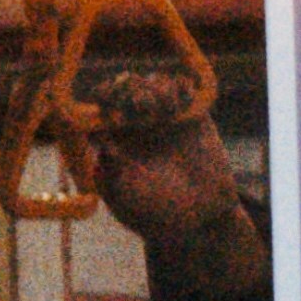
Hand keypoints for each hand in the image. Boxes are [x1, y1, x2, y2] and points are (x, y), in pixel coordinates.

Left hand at [89, 101, 262, 291]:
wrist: (201, 217)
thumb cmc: (156, 214)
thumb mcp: (126, 201)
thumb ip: (112, 176)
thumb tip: (104, 147)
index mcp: (113, 138)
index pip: (100, 105)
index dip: (103, 98)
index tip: (112, 109)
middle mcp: (137, 125)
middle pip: (124, 86)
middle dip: (128, 89)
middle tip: (140, 106)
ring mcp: (165, 118)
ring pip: (153, 82)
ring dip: (154, 89)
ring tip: (163, 112)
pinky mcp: (193, 116)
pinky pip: (183, 87)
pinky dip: (179, 89)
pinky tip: (178, 112)